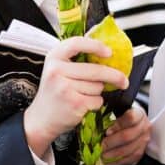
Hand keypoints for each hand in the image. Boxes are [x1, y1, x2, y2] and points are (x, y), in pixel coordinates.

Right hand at [23, 37, 128, 157]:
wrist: (40, 120)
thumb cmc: (54, 93)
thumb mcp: (58, 70)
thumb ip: (76, 60)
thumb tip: (108, 52)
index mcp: (54, 57)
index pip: (77, 43)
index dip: (96, 45)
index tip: (109, 52)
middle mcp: (57, 70)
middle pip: (96, 70)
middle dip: (115, 76)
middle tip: (123, 80)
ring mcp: (65, 87)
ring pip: (98, 86)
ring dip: (97, 92)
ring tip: (82, 95)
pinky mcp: (74, 103)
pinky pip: (97, 100)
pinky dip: (95, 103)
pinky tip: (82, 104)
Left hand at [103, 104, 150, 164]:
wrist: (133, 125)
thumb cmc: (121, 117)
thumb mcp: (117, 111)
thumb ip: (108, 115)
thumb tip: (93, 120)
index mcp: (139, 114)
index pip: (131, 118)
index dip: (118, 125)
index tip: (107, 131)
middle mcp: (144, 128)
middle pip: (127, 136)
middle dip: (111, 143)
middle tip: (99, 146)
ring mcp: (143, 141)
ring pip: (127, 150)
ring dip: (111, 155)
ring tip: (100, 155)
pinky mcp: (140, 153)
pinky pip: (128, 160)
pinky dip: (115, 162)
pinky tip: (106, 161)